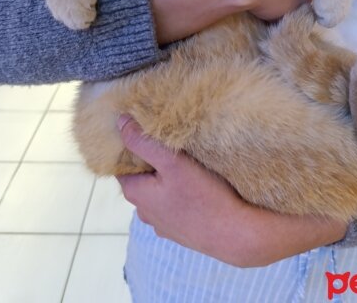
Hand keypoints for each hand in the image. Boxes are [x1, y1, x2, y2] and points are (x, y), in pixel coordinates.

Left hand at [116, 117, 346, 267]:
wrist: (236, 235)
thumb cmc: (204, 196)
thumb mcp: (171, 162)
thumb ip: (143, 142)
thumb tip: (120, 122)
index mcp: (137, 194)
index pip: (122, 165)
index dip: (131, 147)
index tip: (147, 132)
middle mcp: (145, 212)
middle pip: (141, 178)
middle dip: (152, 161)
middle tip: (171, 143)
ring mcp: (164, 224)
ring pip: (159, 192)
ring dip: (168, 178)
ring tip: (187, 163)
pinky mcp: (182, 231)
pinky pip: (176, 205)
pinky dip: (181, 194)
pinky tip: (198, 186)